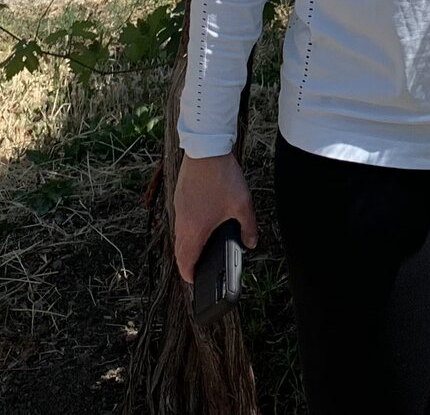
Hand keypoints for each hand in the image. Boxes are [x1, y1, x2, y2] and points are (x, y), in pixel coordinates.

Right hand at [171, 152, 257, 282]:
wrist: (206, 148)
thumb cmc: (222, 177)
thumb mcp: (242, 205)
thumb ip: (248, 227)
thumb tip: (251, 242)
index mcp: (195, 230)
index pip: (186, 262)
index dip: (189, 275)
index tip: (194, 282)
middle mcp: (182, 222)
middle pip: (180, 251)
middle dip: (187, 263)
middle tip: (196, 269)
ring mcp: (179, 208)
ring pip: (178, 235)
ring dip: (186, 245)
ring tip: (200, 248)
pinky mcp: (180, 196)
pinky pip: (180, 219)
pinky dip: (187, 228)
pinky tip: (200, 222)